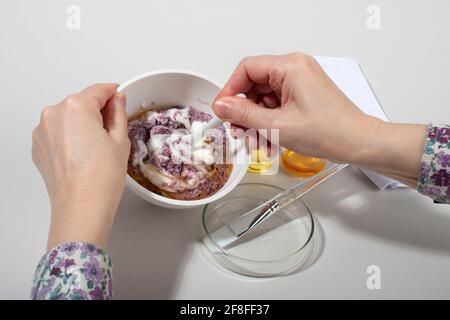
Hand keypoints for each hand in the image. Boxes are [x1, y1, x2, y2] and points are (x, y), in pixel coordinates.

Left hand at [32, 84, 129, 249]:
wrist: (81, 206)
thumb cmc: (101, 178)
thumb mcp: (120, 140)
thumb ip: (118, 113)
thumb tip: (117, 100)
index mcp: (76, 107)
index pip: (98, 90)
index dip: (113, 92)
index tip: (119, 96)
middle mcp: (54, 114)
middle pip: (81, 102)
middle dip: (97, 110)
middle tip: (113, 130)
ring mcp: (43, 131)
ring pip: (68, 117)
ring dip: (82, 124)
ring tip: (97, 148)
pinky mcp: (39, 146)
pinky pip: (58, 132)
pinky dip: (70, 136)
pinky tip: (83, 154)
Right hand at [213, 53, 425, 183]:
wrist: (359, 143)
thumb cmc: (331, 131)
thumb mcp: (278, 126)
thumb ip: (245, 114)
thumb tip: (223, 106)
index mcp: (290, 67)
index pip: (247, 69)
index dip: (230, 90)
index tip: (222, 110)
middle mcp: (295, 70)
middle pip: (254, 85)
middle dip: (245, 112)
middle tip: (239, 131)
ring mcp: (299, 84)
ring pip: (264, 100)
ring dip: (257, 123)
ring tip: (258, 143)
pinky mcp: (302, 97)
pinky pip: (276, 107)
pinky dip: (270, 124)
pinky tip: (270, 143)